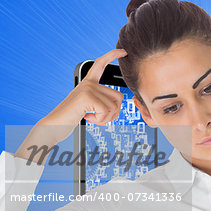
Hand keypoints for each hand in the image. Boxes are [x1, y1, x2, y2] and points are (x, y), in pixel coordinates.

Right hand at [14, 49, 127, 163]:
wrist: (54, 125)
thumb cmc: (72, 117)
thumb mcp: (89, 105)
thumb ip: (101, 99)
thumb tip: (119, 99)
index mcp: (88, 83)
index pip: (101, 64)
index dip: (112, 55)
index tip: (123, 51)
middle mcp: (89, 83)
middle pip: (119, 97)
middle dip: (113, 113)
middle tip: (98, 116)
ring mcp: (88, 88)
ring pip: (114, 106)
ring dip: (105, 118)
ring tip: (91, 117)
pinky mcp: (87, 97)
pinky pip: (106, 111)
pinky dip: (100, 120)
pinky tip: (88, 118)